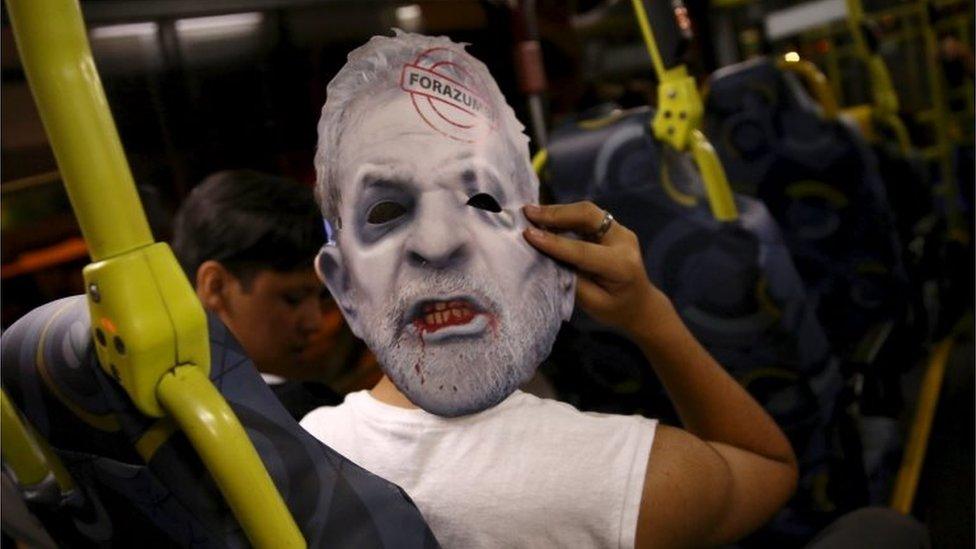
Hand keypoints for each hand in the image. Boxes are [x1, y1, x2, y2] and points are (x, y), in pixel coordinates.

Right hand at [523, 202, 667, 337]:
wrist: (640, 303)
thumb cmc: (615, 309)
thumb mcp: (592, 303)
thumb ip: (571, 280)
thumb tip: (544, 258)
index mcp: (621, 265)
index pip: (583, 250)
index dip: (554, 242)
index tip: (528, 235)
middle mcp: (624, 241)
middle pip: (588, 216)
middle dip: (556, 213)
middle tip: (528, 213)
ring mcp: (620, 230)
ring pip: (586, 211)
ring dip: (558, 212)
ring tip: (532, 213)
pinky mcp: (613, 227)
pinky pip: (586, 216)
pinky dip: (564, 215)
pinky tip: (545, 218)